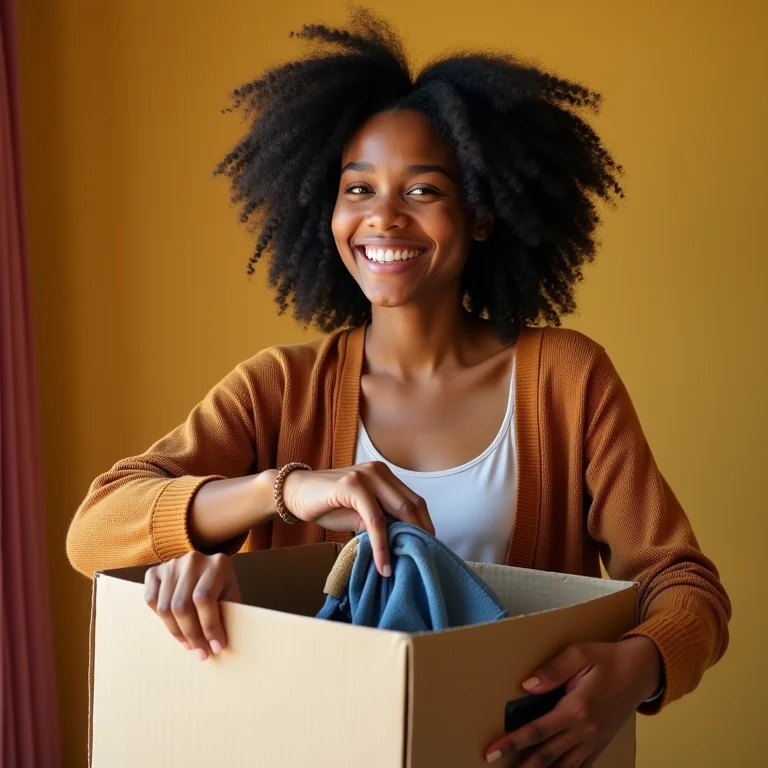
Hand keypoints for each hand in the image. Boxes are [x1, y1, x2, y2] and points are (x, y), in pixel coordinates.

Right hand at [144, 551, 240, 660]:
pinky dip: (161, 619)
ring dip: (177, 633)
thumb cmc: (222, 586)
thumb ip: (227, 614)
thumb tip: (217, 646)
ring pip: (165, 608)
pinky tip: (175, 626)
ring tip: (189, 645)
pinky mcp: (155, 571)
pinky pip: (151, 601)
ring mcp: (172, 564)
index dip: (209, 626)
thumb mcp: (231, 595)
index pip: (204, 598)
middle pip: (182, 606)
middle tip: (201, 653)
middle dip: (192, 635)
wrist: (207, 567)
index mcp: (217, 563)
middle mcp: (193, 560)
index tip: (216, 647)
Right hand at [282, 461, 433, 576]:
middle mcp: (379, 471)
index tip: (427, 548)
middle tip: (423, 560)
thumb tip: (403, 542)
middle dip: (420, 534)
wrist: (294, 493)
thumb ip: (380, 521)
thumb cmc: (327, 504)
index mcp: (384, 475)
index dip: (424, 525)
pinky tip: (383, 563)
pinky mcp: (352, 486)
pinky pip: (375, 519)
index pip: (414, 500)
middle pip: (412, 504)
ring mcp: (366, 476)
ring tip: (403, 566)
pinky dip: (382, 543)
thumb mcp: (358, 514)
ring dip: (403, 542)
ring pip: (398, 511)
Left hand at [485, 637, 662, 766]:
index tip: (491, 752)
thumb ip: (552, 670)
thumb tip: (527, 686)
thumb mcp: (579, 654)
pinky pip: (582, 766)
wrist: (642, 670)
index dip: (512, 743)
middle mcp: (585, 730)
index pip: (537, 731)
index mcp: (576, 708)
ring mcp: (594, 740)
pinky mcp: (601, 743)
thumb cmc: (608, 659)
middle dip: (521, 765)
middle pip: (546, 755)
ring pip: (564, 767)